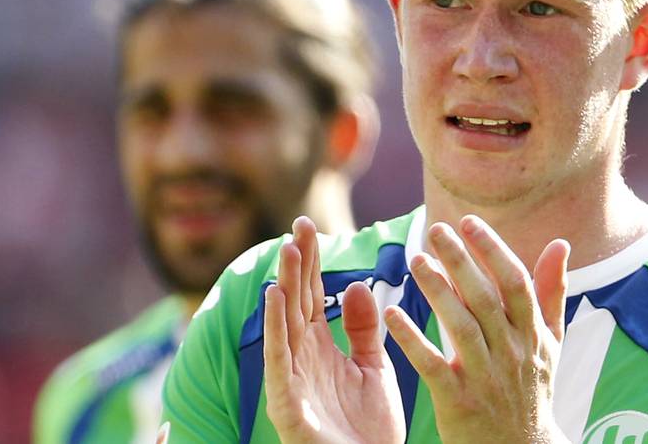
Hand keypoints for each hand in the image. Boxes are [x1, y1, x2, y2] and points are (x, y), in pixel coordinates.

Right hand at [263, 217, 404, 443]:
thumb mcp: (373, 370)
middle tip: (299, 224)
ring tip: (287, 250)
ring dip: (285, 286)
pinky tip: (275, 297)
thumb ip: (363, 329)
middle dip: (297, 264)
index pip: (312, 296)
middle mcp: (301, 360)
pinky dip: (274, 328)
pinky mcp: (286, 404)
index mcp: (320, 350)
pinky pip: (278, 359)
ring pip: (285, 324)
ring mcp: (291, 381)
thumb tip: (354, 283)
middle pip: (297, 302)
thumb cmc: (369, 432)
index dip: (310, 262)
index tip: (308, 226)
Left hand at [384, 215, 571, 443]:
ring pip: (461, 327)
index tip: (470, 222)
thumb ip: (552, 292)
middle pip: (485, 298)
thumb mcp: (552, 342)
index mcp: (532, 335)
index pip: (515, 283)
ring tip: (415, 259)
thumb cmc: (533, 389)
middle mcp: (511, 352)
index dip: (494, 250)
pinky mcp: (458, 401)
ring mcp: (485, 378)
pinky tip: (391, 314)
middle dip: (461, 261)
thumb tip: (560, 243)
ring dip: (436, 291)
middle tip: (435, 229)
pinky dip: (412, 339)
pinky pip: (432, 365)